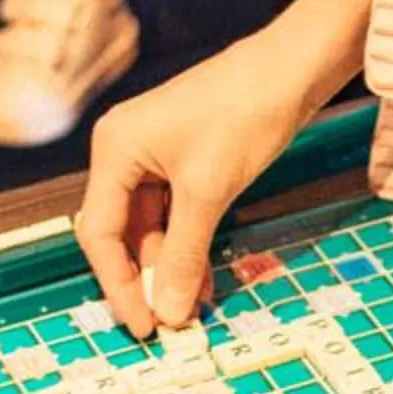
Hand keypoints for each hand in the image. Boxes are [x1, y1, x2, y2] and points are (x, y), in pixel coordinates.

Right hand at [77, 41, 307, 332]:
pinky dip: (189, 243)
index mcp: (114, 149)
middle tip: (167, 323)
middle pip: (122, 231)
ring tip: (193, 306)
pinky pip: (176, 211)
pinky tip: (204, 277)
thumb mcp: (208, 192)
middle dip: (146, 277)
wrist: (292, 68)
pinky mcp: (185, 157)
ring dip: (171, 265)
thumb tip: (169, 313)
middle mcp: (124, 150)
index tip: (142, 325)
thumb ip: (183, 254)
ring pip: (152, 225)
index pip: (100, 232)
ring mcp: (155, 153)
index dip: (119, 284)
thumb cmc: (243, 114)